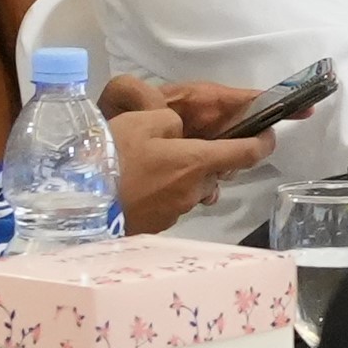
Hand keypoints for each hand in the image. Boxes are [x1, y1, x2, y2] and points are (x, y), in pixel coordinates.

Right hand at [95, 76, 278, 227]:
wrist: (78, 202)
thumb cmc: (111, 157)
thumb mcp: (140, 121)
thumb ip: (169, 123)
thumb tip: (178, 133)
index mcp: (197, 162)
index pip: (245, 153)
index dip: (263, 143)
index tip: (269, 136)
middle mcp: (193, 190)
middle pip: (214, 173)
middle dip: (205, 160)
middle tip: (178, 146)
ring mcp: (175, 212)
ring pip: (191, 189)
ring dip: (180, 177)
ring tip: (149, 166)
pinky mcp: (157, 226)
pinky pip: (170, 203)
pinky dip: (162, 192)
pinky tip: (137, 185)